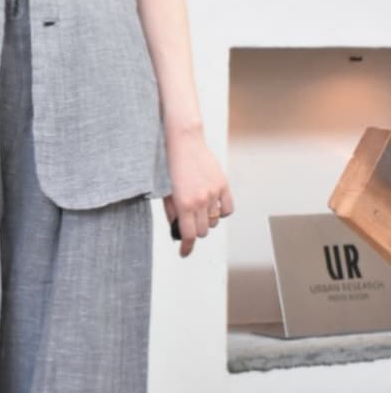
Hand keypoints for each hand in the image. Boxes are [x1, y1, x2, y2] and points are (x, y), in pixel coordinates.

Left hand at [161, 125, 233, 257]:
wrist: (183, 140)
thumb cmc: (169, 163)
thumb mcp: (164, 190)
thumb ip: (171, 212)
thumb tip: (176, 229)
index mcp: (183, 203)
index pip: (189, 235)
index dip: (186, 247)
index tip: (184, 252)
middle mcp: (200, 200)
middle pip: (203, 231)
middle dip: (195, 230)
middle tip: (189, 223)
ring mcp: (213, 193)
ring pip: (214, 221)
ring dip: (207, 220)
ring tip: (198, 209)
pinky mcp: (223, 184)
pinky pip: (227, 209)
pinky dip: (221, 212)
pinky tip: (212, 207)